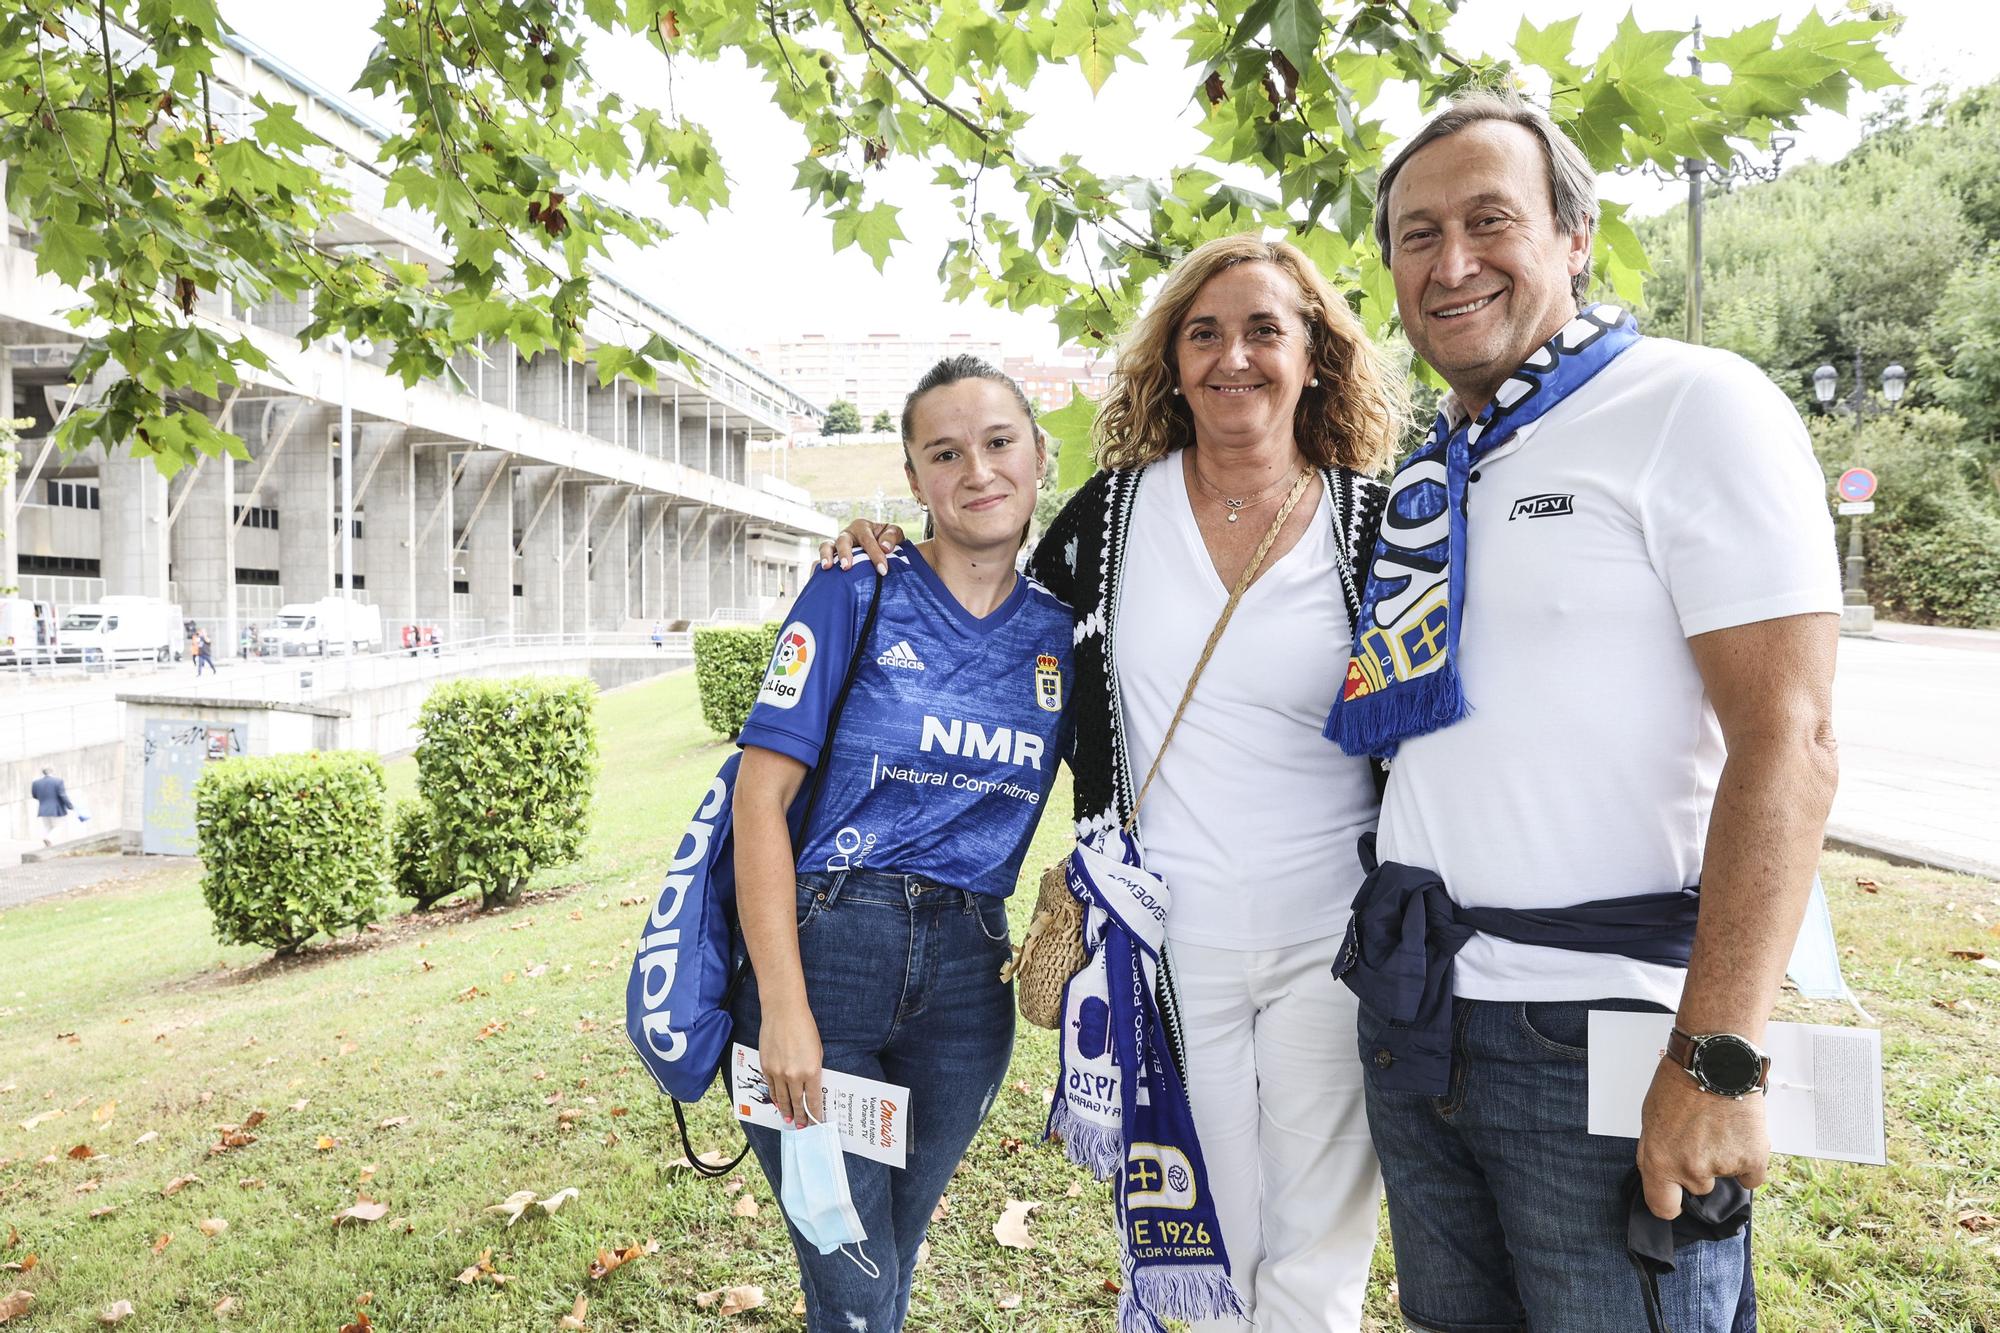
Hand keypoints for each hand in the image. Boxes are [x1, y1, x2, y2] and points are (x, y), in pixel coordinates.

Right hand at [759, 1002, 824, 1127]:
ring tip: (789, 1121)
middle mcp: (794, 1075)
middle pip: (797, 1103)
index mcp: (811, 1071)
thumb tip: (811, 1086)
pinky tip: (778, 1103)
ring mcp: (778, 1072)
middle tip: (802, 1127)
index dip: (815, 1114)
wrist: (783, 1012)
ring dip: (786, 1111)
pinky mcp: (766, 1067)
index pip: (813, 1100)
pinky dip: (775, 1097)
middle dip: (800, 1117)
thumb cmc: (805, 1027)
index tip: (816, 1122)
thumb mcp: (817, 1050)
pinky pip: (771, 1087)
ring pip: (782, 1099)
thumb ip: (814, 1070)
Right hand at [816, 520, 905, 574]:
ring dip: (826, 556)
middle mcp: (847, 534)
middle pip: (843, 540)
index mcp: (862, 527)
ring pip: (826, 546)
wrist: (880, 549)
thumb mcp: (894, 534)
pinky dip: (817, 565)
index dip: (875, 555)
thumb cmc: (887, 541)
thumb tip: (885, 547)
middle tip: (847, 567)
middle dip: (845, 553)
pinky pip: (820, 558)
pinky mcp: (831, 557)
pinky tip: (818, 575)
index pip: (868, 540)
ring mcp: (836, 545)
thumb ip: (892, 536)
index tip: (883, 570)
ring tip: (827, 567)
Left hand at [1635, 1056, 1770, 1218]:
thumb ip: (1657, 1154)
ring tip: (1720, 1127)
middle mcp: (1690, 1170)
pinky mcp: (1753, 1159)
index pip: (1663, 1207)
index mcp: (1660, 1162)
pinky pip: (1751, 1178)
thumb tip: (1663, 1178)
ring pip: (1725, 1179)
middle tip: (1700, 1137)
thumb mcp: (1651, 1120)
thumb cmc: (1679, 1083)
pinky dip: (1748, 1161)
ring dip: (1724, 1161)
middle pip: (1698, 1189)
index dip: (1670, 1202)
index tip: (1675, 1197)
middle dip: (1699, 1168)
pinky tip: (1740, 1136)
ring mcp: (1723, 1166)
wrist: (1714, 1060)